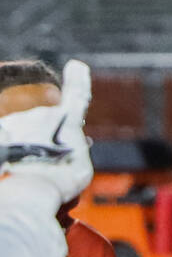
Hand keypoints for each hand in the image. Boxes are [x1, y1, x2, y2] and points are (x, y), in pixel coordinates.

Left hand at [0, 60, 93, 203]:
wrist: (29, 190)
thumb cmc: (58, 182)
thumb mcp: (79, 170)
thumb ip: (71, 153)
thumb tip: (57, 151)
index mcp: (68, 120)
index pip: (76, 93)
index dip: (78, 80)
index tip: (76, 66)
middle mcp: (41, 114)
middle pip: (42, 126)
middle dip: (41, 144)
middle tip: (43, 170)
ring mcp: (17, 122)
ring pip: (19, 134)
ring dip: (22, 151)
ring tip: (26, 177)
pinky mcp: (1, 132)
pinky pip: (6, 137)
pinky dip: (9, 149)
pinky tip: (12, 167)